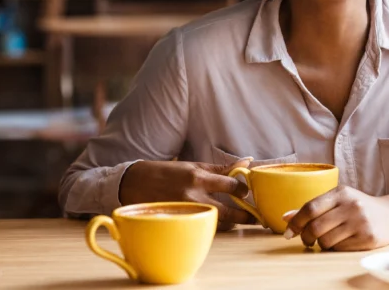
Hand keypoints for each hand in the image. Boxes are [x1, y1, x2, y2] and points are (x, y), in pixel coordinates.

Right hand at [118, 159, 253, 230]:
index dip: (243, 189)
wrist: (134, 183)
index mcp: (198, 177)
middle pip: (226, 211)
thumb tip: (248, 161)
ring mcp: (184, 211)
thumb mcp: (194, 166)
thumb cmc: (168, 172)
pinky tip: (217, 224)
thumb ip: (221, 168)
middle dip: (243, 216)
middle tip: (253, 217)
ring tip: (238, 221)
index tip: (247, 191)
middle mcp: (192, 195)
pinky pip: (200, 227)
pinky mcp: (177, 222)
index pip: (230, 185)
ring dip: (229, 223)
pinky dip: (210, 226)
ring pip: (215, 223)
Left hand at [283, 186, 388, 250]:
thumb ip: (313, 208)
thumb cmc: (357, 207)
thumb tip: (285, 217)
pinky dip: (334, 248)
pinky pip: (339, 248)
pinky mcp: (367, 237)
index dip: (296, 222)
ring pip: (325, 240)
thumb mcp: (338, 201)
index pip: (310, 207)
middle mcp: (351, 205)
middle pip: (315, 227)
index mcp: (341, 192)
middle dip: (306, 237)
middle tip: (307, 240)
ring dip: (321, 244)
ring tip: (327, 239)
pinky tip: (341, 241)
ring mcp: (360, 222)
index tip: (289, 232)